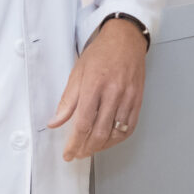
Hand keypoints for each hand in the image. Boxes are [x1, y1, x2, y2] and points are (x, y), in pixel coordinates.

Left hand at [50, 16, 147, 161]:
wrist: (126, 39)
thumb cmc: (101, 53)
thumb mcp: (77, 72)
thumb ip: (67, 101)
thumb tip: (55, 122)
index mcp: (94, 85)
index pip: (83, 123)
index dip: (74, 143)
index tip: (68, 153)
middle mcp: (113, 93)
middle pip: (99, 132)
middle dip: (86, 148)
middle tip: (77, 154)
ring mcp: (128, 98)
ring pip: (115, 133)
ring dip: (101, 146)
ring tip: (90, 149)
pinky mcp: (138, 100)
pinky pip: (129, 127)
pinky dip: (118, 139)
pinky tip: (108, 141)